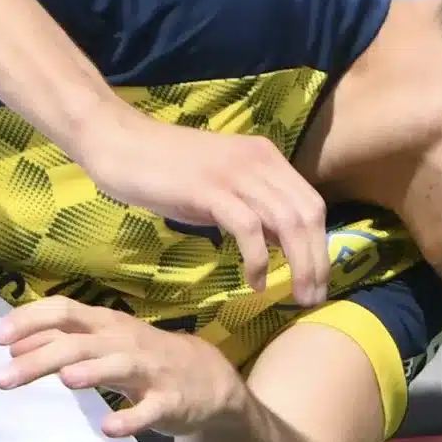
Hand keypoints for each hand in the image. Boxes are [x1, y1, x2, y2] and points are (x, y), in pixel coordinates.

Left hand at [0, 299, 255, 437]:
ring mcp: (150, 370)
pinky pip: (150, 410)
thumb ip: (59, 342)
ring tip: (65, 379)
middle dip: (40, 358)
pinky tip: (110, 428)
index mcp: (105, 324)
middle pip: (80, 342)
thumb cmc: (142, 358)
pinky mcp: (170, 402)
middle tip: (2, 379)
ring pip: (118, 366)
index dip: (30, 321)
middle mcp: (125, 341)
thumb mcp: (102, 343)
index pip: (63, 311)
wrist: (208, 379)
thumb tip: (11, 346)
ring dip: (92, 372)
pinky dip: (131, 419)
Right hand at [66, 111, 329, 307]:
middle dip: (317, 261)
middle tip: (313, 297)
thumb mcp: (220, 185)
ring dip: (298, 265)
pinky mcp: (209, 189)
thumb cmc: (164, 169)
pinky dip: (258, 259)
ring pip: (286, 222)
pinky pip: (248, 228)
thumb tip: (278, 240)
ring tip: (295, 296)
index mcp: (265, 157)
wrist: (120, 143)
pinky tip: (254, 281)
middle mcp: (258, 161)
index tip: (318, 280)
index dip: (321, 245)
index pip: (311, 203)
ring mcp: (234, 173)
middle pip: (307, 215)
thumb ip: (250, 206)